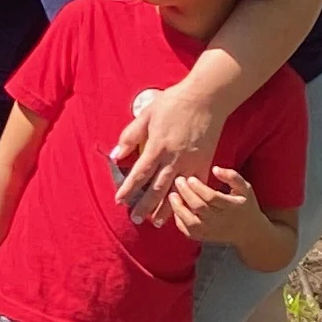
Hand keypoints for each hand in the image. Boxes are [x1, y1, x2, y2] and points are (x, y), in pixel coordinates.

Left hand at [112, 82, 221, 226]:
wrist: (206, 99)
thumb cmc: (173, 104)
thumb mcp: (146, 115)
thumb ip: (130, 136)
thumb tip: (115, 155)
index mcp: (158, 146)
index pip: (140, 173)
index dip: (129, 188)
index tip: (119, 200)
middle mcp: (175, 158)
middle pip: (157, 188)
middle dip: (145, 206)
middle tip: (136, 219)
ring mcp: (192, 162)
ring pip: (177, 191)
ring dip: (166, 208)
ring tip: (156, 222)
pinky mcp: (205, 163)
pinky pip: (196, 186)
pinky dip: (187, 199)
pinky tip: (182, 209)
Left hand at [168, 166, 261, 247]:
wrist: (249, 233)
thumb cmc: (244, 206)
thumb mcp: (245, 189)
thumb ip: (232, 177)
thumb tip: (215, 169)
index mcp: (232, 207)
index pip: (212, 197)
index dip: (199, 187)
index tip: (190, 178)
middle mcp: (221, 221)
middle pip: (199, 207)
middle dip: (186, 193)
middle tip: (178, 180)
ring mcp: (211, 231)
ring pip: (190, 221)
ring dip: (178, 207)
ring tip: (172, 194)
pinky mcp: (203, 237)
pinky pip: (187, 231)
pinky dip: (178, 220)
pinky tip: (176, 208)